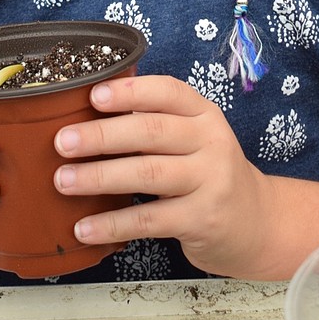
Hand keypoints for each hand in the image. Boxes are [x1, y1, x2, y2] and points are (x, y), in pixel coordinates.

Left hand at [52, 74, 276, 277]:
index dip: (130, 92)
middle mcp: (211, 142)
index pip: (168, 92)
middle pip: (151, 132)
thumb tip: (86, 117)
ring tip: (63, 181)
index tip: (93, 95)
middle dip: (102, 135)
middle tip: (62, 142)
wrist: (256, 223)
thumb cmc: (208, 173)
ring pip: (148, 174)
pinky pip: (149, 220)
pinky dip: (113, 224)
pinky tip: (84, 227)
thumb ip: (154, 125)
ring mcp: (210, 181)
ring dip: (100, 177)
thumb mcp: (193, 139)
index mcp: (203, 114)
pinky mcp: (202, 220)